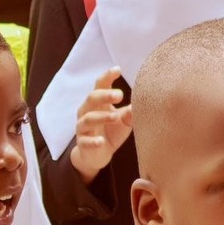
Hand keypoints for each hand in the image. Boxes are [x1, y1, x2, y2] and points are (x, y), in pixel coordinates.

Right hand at [68, 67, 132, 182]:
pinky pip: (85, 141)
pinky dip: (93, 141)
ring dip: (102, 117)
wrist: (97, 154)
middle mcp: (87, 111)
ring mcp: (83, 127)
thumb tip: (141, 104)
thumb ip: (130, 113)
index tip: (118, 69)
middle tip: (120, 95)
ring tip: (116, 117)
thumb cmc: (111, 131)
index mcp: (98, 102)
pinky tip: (101, 141)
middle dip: (105, 95)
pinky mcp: (82, 143)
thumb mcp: (124, 121)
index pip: (100, 85)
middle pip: (92, 98)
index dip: (107, 76)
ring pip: (88, 118)